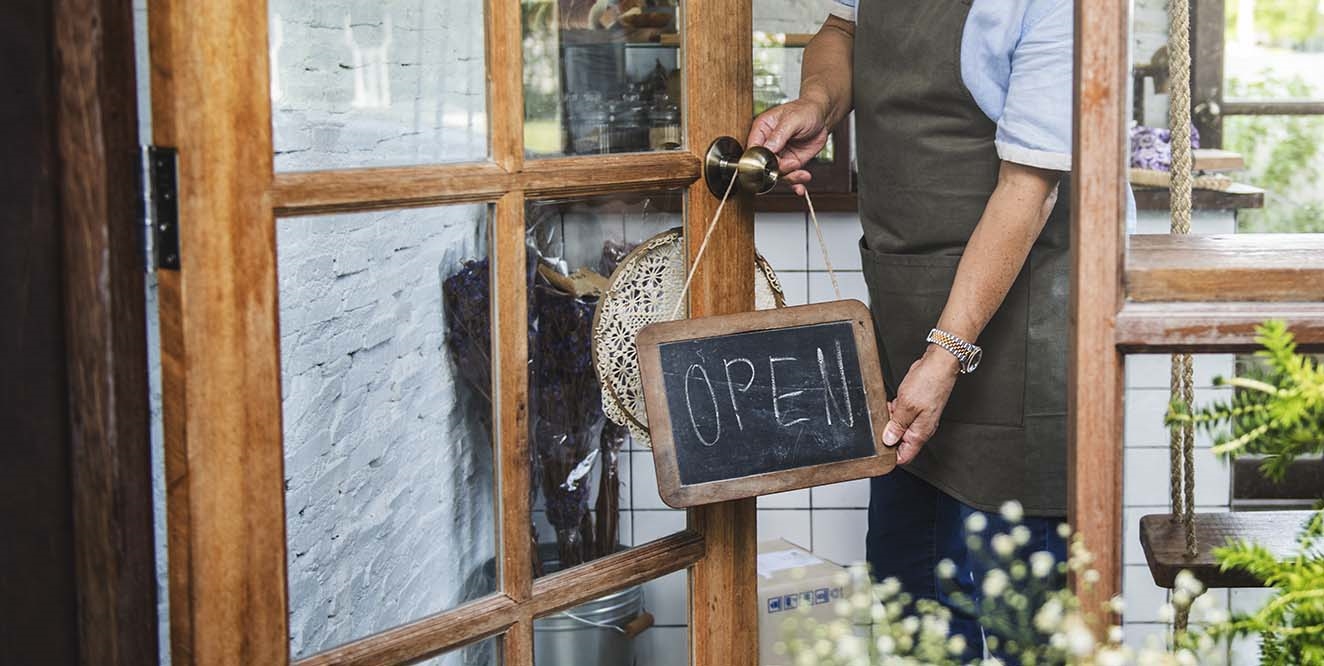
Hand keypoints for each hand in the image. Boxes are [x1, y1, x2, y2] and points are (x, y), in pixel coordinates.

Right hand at [747, 97, 830, 195]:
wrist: (822, 116)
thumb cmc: (806, 110)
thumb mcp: (792, 119)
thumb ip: (779, 134)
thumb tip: (767, 148)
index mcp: (762, 129)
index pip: (753, 149)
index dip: (759, 159)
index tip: (770, 164)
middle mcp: (768, 144)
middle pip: (764, 165)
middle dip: (778, 169)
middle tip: (792, 164)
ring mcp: (779, 155)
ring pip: (777, 174)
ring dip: (790, 177)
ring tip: (802, 173)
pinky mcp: (790, 162)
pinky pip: (789, 177)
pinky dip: (795, 184)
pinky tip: (800, 187)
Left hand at [884, 346, 960, 464]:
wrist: (939, 364)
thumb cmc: (929, 383)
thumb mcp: (906, 406)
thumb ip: (896, 425)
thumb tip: (888, 440)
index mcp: (920, 433)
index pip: (905, 456)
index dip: (891, 456)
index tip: (880, 448)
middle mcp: (921, 428)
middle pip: (900, 441)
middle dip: (888, 432)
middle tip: (885, 419)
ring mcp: (920, 417)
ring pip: (900, 426)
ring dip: (892, 418)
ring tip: (892, 406)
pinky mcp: (917, 407)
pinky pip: (902, 414)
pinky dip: (896, 409)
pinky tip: (896, 400)